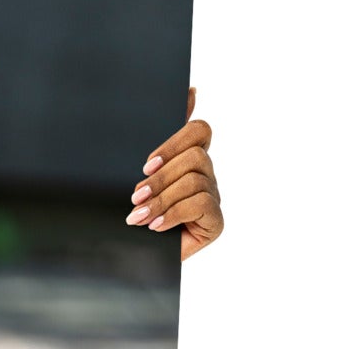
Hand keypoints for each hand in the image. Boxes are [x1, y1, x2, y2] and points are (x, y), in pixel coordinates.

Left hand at [126, 87, 221, 259]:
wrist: (133, 258)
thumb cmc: (135, 212)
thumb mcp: (139, 174)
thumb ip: (158, 140)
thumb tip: (191, 90)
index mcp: (188, 158)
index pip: (199, 131)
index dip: (175, 141)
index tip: (146, 164)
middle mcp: (205, 175)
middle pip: (195, 156)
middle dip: (161, 177)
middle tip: (136, 196)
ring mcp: (213, 198)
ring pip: (195, 181)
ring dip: (162, 199)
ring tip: (139, 217)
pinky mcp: (216, 222)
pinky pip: (201, 204)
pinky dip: (173, 215)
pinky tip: (156, 226)